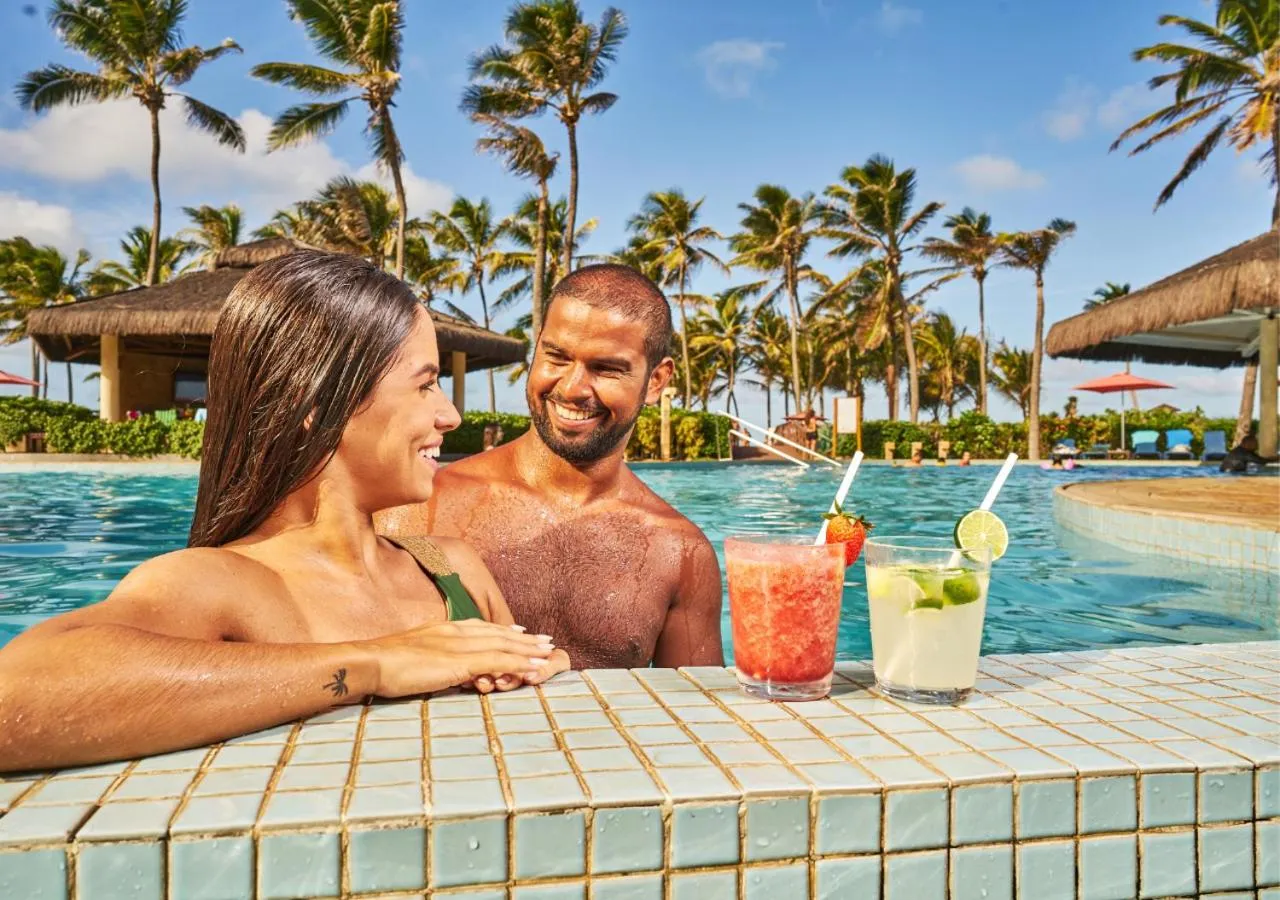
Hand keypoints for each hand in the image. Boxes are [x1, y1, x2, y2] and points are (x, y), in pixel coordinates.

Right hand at [355, 620, 555, 697]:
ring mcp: (459, 645)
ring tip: (548, 653)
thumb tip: (440, 667)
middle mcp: (455, 631)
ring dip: (528, 649)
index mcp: (443, 628)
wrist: (370, 662)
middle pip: (498, 633)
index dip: (503, 630)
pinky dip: (520, 663)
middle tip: (546, 641)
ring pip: (503, 645)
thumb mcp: (412, 655)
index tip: (522, 630)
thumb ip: (430, 658)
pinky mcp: (461, 661)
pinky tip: (534, 667)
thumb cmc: (383, 664)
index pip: (481, 627)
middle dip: (524, 638)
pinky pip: (498, 661)